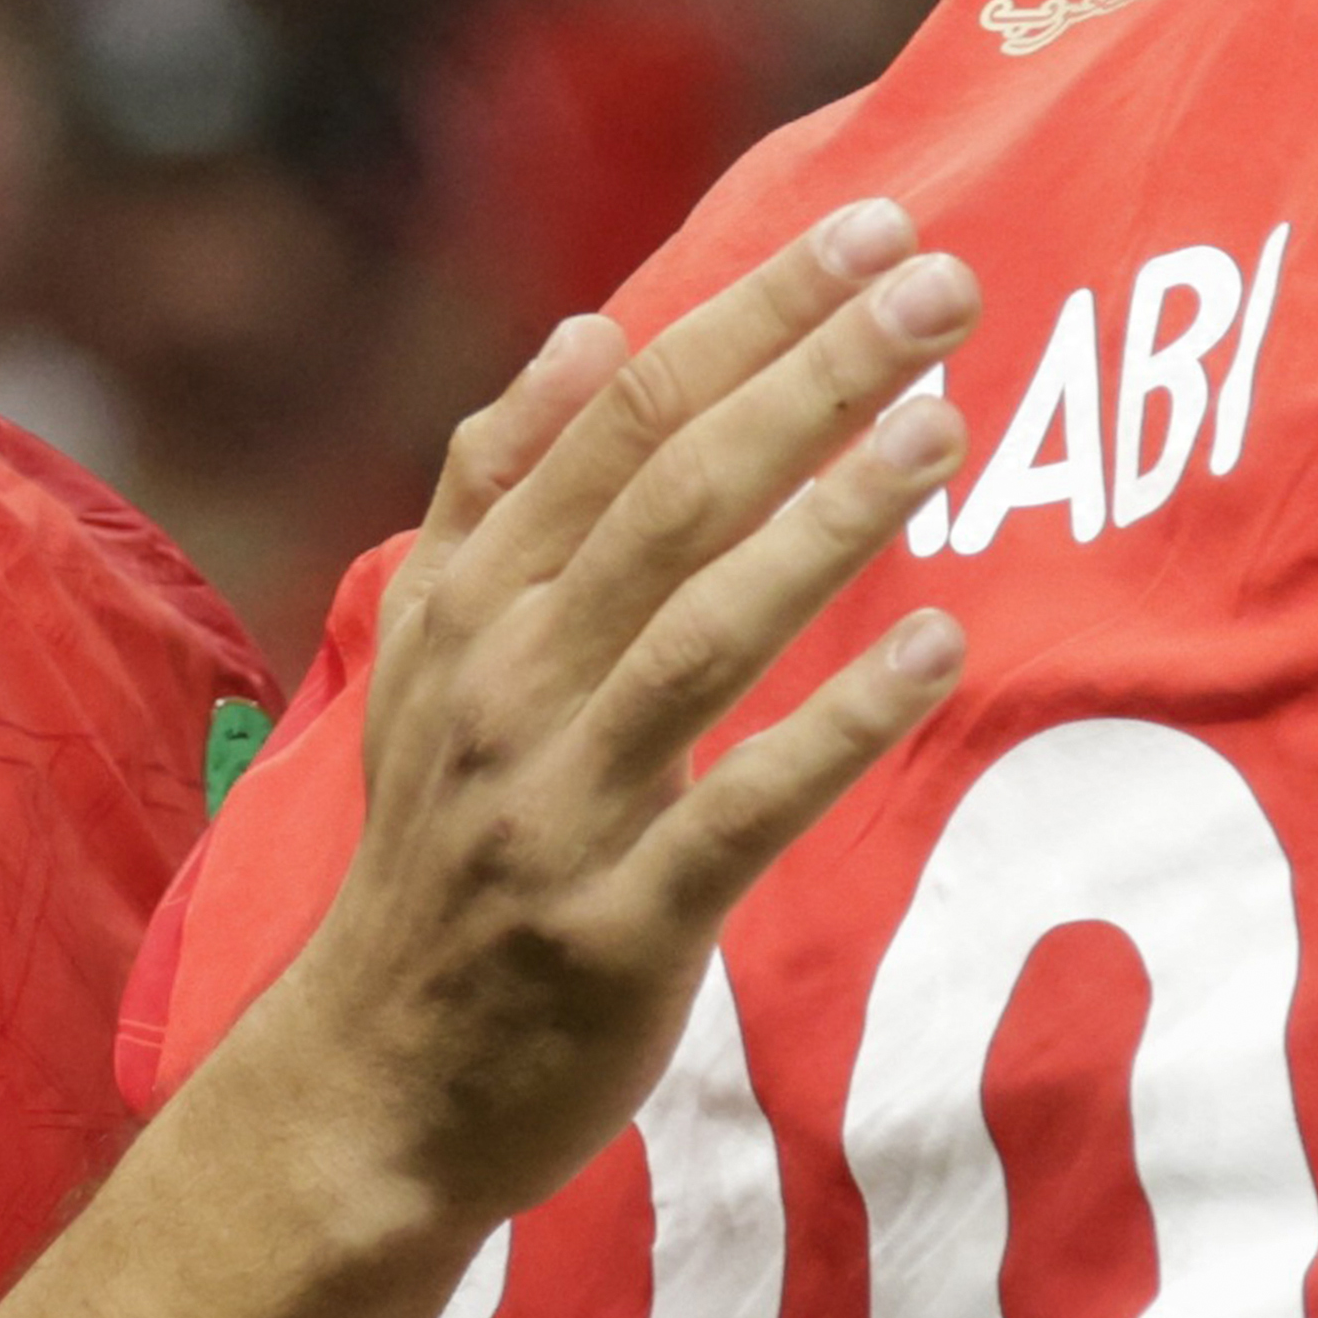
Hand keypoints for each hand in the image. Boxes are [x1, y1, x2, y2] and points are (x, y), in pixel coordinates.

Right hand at [230, 211, 981, 1251]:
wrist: (374, 1087)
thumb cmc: (438, 850)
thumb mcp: (425, 654)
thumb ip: (494, 491)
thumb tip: (581, 329)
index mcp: (469, 604)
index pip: (619, 416)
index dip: (749, 314)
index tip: (872, 231)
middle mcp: (504, 686)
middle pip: (669, 494)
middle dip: (809, 374)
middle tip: (941, 284)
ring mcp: (555, 807)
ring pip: (699, 629)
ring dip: (827, 521)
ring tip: (942, 430)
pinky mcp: (616, 925)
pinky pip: (739, 809)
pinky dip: (837, 722)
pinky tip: (938, 647)